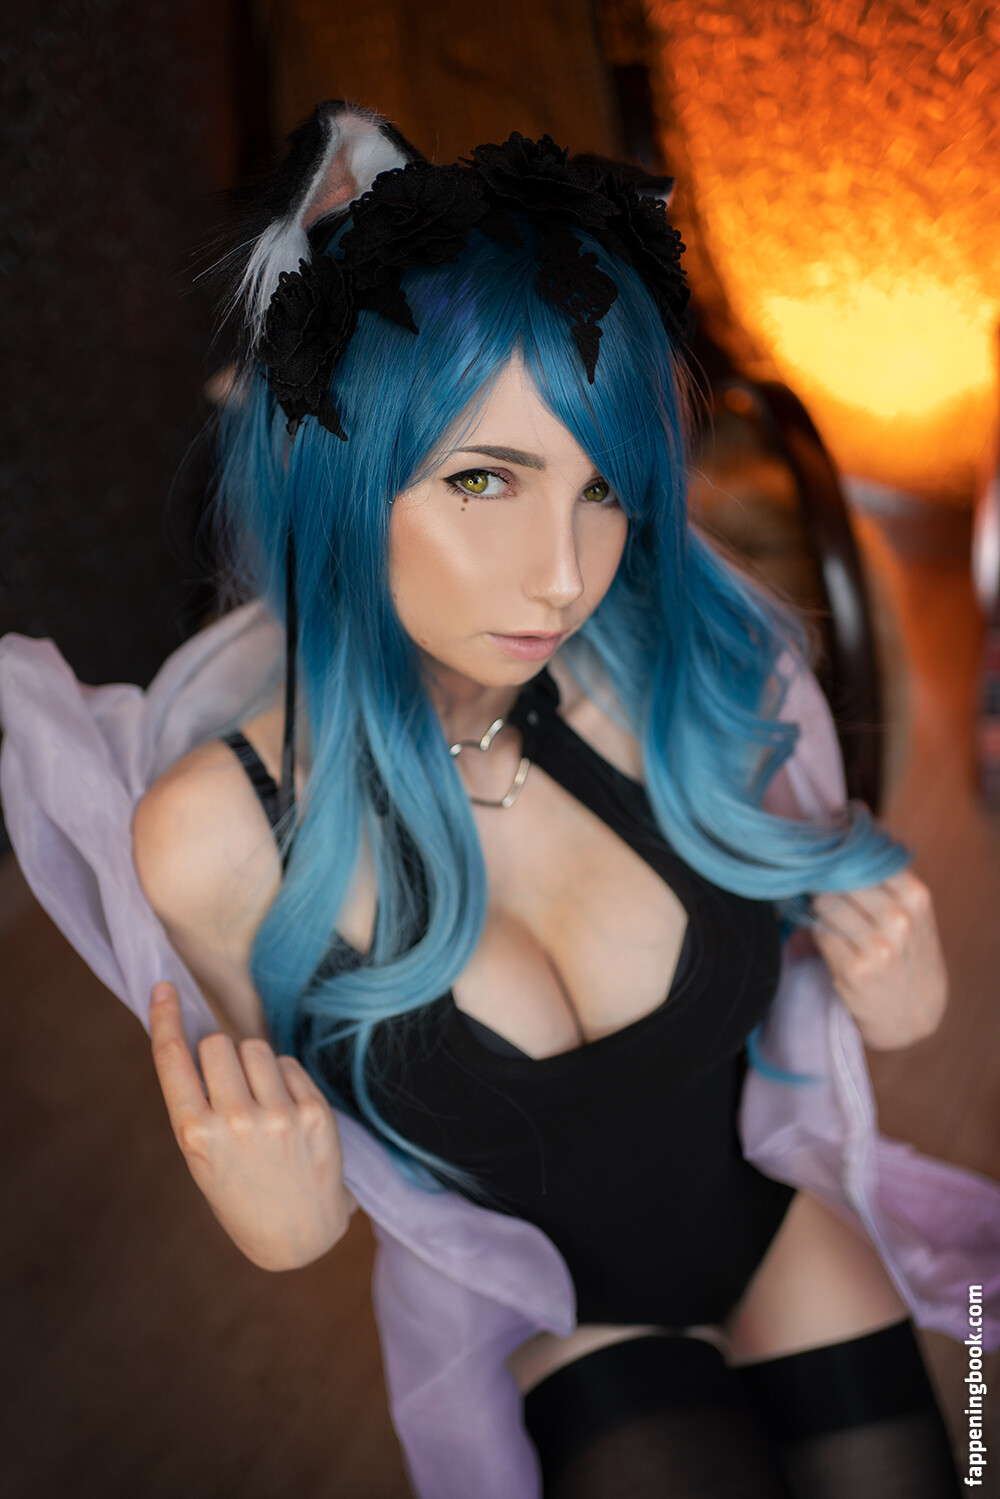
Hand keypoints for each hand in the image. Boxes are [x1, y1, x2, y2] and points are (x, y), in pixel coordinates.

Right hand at [149, 983, 355, 1268]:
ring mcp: (279, 1115)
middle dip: (219, 1056)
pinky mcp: (314, 1111)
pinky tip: (286, 1113)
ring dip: (253, 1066)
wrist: (296, 1236)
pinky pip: (288, 1064)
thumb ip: (198, 1103)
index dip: (166, 1019)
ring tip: (259, 1105)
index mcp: (196, 1135)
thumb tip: (203, 1041)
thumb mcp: (203, 1157)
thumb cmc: (240, 1190)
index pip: (174, 1059)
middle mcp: (236, 1121)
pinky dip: (283, 1079)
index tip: (164, 988)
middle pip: (217, 1043)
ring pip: (254, 1048)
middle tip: (228, 1088)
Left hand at [811, 872, 947, 1050]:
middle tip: (829, 899)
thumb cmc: (908, 956)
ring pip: (826, 905)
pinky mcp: (855, 970)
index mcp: (916, 896)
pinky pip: (820, 933)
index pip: (862, 859)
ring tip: (834, 924)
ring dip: (821, 912)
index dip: (842, 863)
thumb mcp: (913, 914)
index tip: (835, 870)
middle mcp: (900, 918)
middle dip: (828, 886)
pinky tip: (833, 945)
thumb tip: (831, 854)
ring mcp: (879, 946)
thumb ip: (882, 883)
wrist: (915, 1015)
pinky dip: (819, 934)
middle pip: (839, 879)